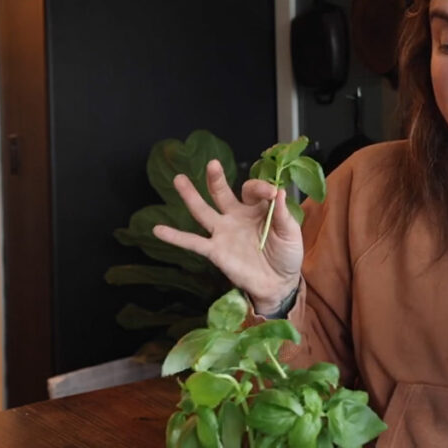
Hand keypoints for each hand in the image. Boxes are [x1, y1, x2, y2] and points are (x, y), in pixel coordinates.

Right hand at [152, 159, 304, 314]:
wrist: (278, 283)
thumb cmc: (286, 254)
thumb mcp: (290, 233)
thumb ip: (282, 214)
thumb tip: (279, 191)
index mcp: (257, 208)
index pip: (252, 190)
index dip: (261, 188)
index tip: (272, 194)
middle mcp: (236, 216)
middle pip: (222, 193)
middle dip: (216, 179)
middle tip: (212, 164)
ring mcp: (223, 232)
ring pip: (203, 211)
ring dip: (191, 196)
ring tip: (179, 179)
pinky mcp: (215, 251)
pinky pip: (192, 242)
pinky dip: (175, 236)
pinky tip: (157, 229)